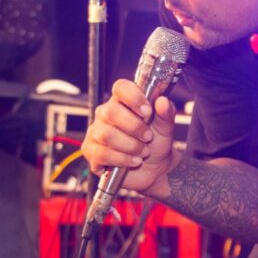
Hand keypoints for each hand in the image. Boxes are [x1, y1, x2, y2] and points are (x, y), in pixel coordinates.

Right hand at [82, 79, 178, 194]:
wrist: (155, 170)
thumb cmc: (156, 144)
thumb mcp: (166, 128)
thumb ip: (166, 114)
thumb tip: (162, 101)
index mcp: (123, 102)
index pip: (120, 87)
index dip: (133, 97)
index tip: (147, 112)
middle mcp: (105, 114)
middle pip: (111, 112)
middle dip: (134, 127)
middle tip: (148, 137)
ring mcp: (96, 133)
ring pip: (107, 135)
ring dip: (130, 146)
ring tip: (143, 152)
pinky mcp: (91, 152)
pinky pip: (102, 153)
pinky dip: (122, 159)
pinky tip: (133, 161)